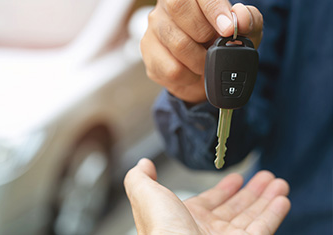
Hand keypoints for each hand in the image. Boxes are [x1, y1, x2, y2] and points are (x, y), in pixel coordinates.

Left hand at [124, 159, 290, 233]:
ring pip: (251, 217)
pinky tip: (282, 199)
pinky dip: (273, 214)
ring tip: (279, 182)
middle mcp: (205, 231)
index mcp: (184, 218)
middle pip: (234, 208)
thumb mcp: (145, 196)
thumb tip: (144, 164)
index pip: (209, 202)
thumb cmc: (162, 230)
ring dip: (266, 199)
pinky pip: (262, 229)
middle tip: (266, 176)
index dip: (224, 190)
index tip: (237, 178)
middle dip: (250, 192)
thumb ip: (140, 178)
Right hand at [141, 0, 262, 104]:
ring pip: (177, 43)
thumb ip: (249, 20)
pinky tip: (191, 72)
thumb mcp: (244, 31)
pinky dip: (189, 76)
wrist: (203, 72)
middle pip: (178, 8)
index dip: (214, 10)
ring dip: (199, 60)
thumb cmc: (221, 43)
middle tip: (214, 46)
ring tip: (205, 63)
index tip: (228, 29)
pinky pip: (171, 69)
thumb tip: (241, 17)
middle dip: (204, 33)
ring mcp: (154, 27)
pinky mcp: (148, 52)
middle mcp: (167, 5)